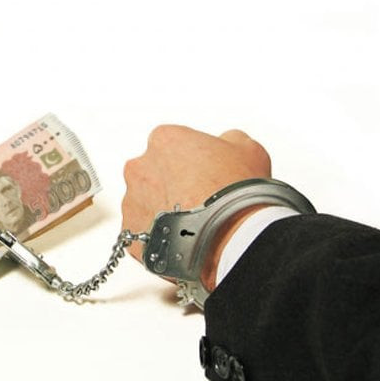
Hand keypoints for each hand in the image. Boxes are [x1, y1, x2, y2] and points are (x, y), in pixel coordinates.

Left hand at [121, 125, 271, 289]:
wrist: (233, 237)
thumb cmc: (236, 194)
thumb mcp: (247, 148)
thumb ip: (228, 139)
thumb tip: (226, 143)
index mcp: (163, 140)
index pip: (172, 144)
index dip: (191, 160)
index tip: (204, 173)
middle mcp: (140, 168)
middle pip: (154, 172)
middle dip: (173, 184)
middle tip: (198, 199)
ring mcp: (133, 202)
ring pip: (146, 203)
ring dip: (164, 210)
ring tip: (192, 224)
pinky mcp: (133, 233)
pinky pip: (145, 232)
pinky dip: (160, 236)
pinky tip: (182, 240)